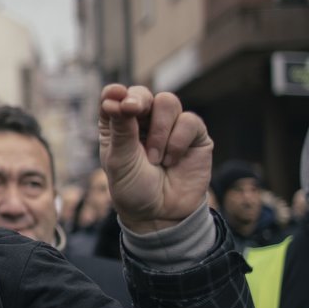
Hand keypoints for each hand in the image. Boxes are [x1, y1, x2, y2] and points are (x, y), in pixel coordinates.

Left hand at [98, 84, 212, 233]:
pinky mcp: (194, 135)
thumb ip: (121, 129)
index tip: (114, 95)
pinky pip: (189, 120)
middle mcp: (143, 122)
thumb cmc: (133, 188)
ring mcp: (169, 127)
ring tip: (155, 159)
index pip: (115, 98)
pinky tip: (171, 161)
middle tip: (133, 109)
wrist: (161, 214)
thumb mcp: (119, 160)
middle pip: (142, 93)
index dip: (114, 93)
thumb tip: (117, 98)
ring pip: (167, 102)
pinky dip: (178, 141)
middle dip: (138, 100)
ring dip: (159, 131)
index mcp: (118, 126)